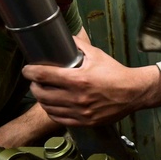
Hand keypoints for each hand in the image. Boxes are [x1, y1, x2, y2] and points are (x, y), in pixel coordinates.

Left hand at [22, 35, 160, 125]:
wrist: (133, 92)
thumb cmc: (115, 73)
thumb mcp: (97, 55)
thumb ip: (78, 45)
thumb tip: (64, 37)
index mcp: (78, 79)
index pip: (44, 75)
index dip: (30, 71)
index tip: (27, 70)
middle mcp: (77, 98)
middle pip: (42, 94)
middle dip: (34, 86)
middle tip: (35, 81)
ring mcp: (80, 112)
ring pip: (49, 108)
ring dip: (42, 100)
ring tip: (43, 93)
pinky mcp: (85, 122)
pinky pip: (59, 119)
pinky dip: (52, 112)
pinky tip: (53, 105)